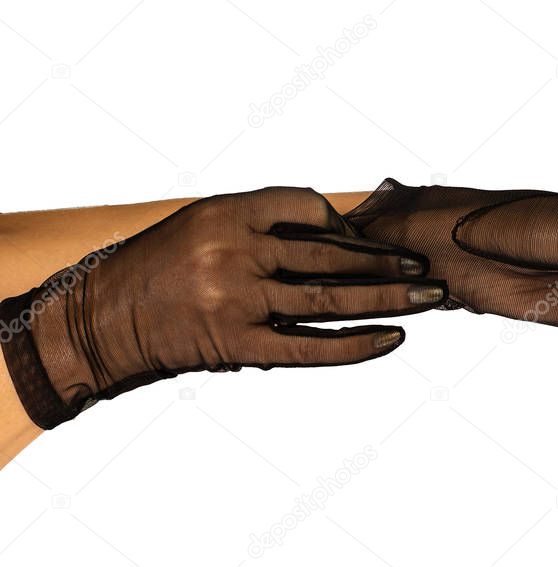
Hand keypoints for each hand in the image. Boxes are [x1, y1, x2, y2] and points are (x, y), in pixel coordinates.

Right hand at [0, 187, 446, 427]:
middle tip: (426, 268)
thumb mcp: (202, 224)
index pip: (305, 205)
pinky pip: (312, 345)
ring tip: (430, 297)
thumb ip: (261, 225)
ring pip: (330, 297)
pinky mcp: (239, 345)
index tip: (364, 238)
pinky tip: (392, 339)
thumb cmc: (159, 268)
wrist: (102, 323)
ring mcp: (238, 301)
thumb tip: (336, 232)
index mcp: (226, 213)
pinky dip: (357, 344)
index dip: (342, 222)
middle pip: (330, 253)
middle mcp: (234, 252)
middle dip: (386, 261)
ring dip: (388, 297)